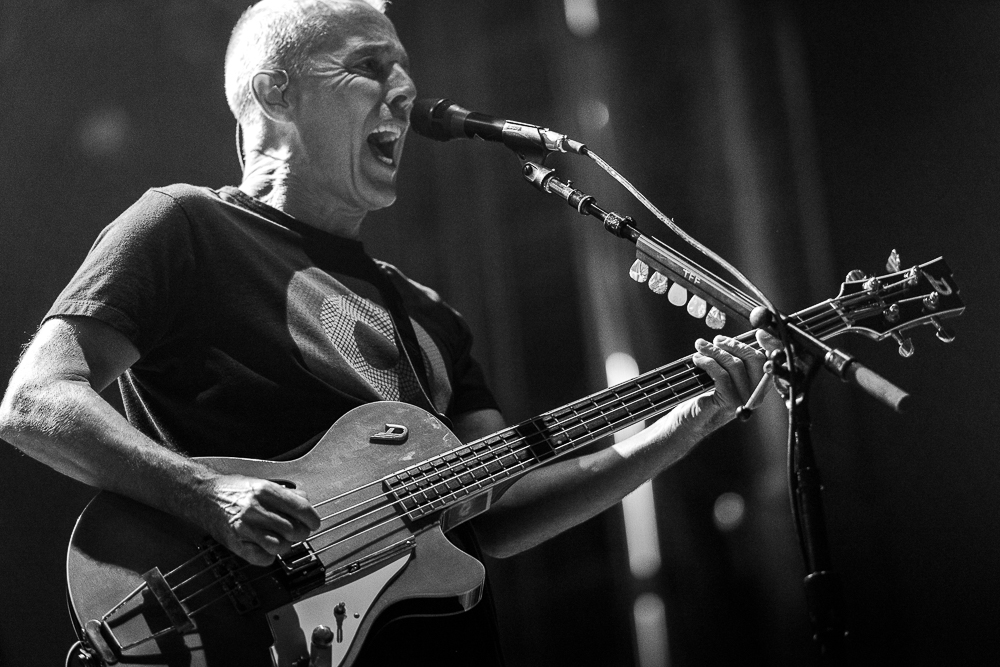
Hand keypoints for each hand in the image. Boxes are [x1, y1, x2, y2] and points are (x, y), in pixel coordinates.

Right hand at [199, 474, 322, 565]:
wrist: (204, 497)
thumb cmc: (235, 490)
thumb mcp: (262, 483)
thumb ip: (285, 494)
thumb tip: (306, 504)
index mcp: (265, 490)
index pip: (301, 509)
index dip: (312, 519)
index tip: (314, 523)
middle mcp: (255, 508)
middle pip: (293, 530)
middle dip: (300, 533)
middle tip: (297, 532)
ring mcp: (245, 527)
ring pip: (280, 546)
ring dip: (285, 545)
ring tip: (282, 539)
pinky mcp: (236, 543)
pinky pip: (262, 559)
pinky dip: (269, 556)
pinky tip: (266, 547)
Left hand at [689, 331, 780, 427]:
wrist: (688, 422)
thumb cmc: (704, 397)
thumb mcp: (722, 377)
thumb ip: (732, 362)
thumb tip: (730, 340)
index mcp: (760, 387)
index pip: (769, 362)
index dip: (769, 345)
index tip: (759, 333)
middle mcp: (756, 395)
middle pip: (753, 359)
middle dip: (733, 345)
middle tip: (716, 340)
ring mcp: (744, 400)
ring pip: (734, 364)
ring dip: (714, 351)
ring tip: (701, 347)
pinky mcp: (730, 402)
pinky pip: (721, 374)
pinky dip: (707, 362)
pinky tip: (697, 359)